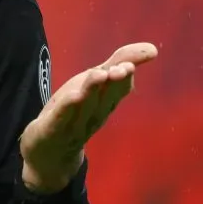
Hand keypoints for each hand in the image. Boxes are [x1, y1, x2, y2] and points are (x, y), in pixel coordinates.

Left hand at [19, 42, 158, 193]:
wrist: (50, 155)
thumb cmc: (75, 113)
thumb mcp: (94, 84)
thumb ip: (118, 63)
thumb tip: (152, 48)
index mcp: (104, 104)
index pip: (118, 90)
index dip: (123, 77)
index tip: (130, 64)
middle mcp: (92, 115)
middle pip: (105, 98)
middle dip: (114, 82)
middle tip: (122, 68)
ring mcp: (72, 125)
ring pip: (84, 107)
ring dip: (92, 90)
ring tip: (100, 73)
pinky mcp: (50, 130)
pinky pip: (60, 120)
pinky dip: (67, 109)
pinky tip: (73, 96)